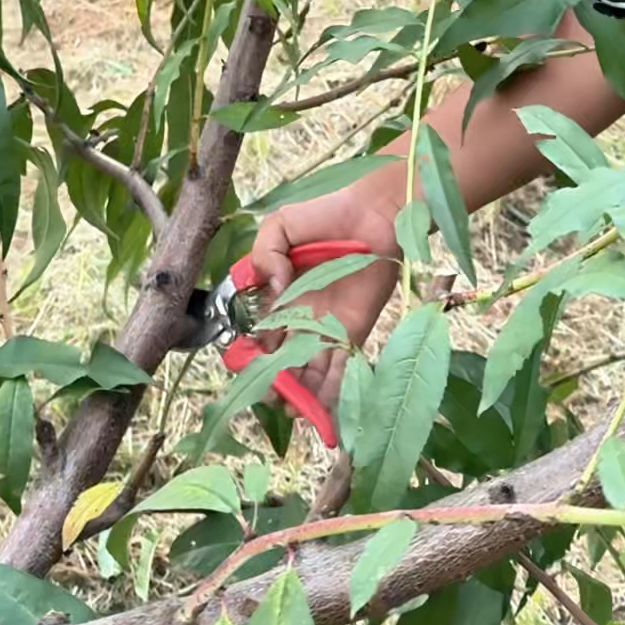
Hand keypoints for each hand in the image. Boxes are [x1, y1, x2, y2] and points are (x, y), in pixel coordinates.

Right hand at [249, 186, 400, 412]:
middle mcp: (300, 320)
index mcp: (278, 298)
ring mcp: (327, 329)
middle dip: (273, 382)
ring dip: (299, 396)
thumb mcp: (281, 225)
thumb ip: (264, 254)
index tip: (248, 364)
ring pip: (308, 373)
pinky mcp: (354, 333)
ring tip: (293, 409)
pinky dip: (331, 392)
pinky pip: (341, 369)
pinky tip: (322, 411)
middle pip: (281, 362)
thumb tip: (275, 288)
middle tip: (271, 393)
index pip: (258, 335)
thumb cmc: (327, 215)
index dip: (251, 354)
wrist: (375, 213)